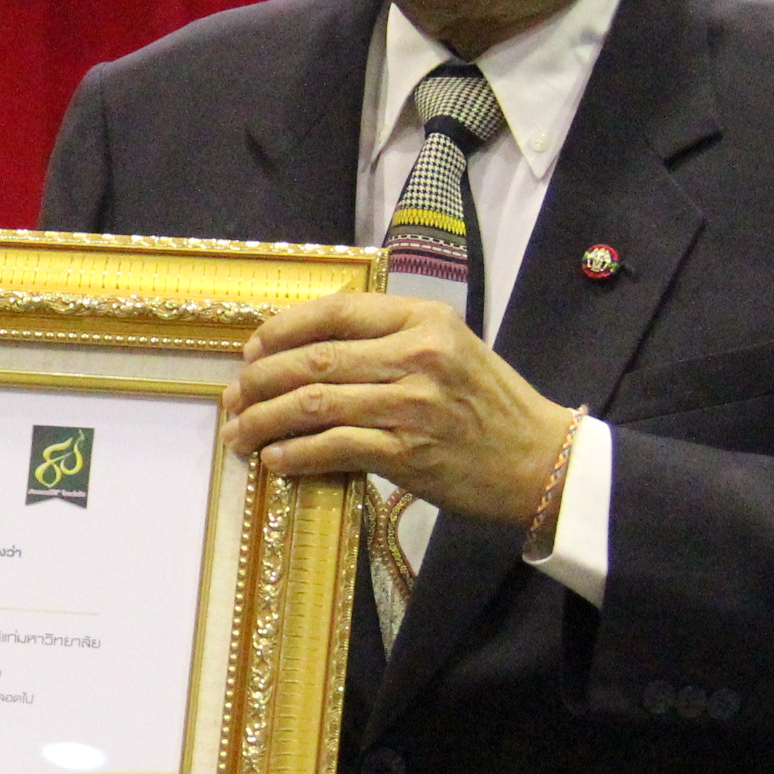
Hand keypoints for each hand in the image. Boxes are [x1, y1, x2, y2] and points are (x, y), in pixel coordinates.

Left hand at [222, 292, 574, 524]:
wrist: (539, 461)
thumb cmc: (491, 406)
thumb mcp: (451, 348)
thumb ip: (391, 339)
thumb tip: (310, 351)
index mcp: (425, 320)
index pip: (335, 312)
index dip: (283, 329)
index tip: (253, 348)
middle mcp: (417, 354)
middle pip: (314, 359)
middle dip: (260, 379)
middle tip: (234, 397)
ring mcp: (412, 404)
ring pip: (314, 404)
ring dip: (264, 421)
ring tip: (239, 433)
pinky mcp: (408, 452)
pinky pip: (333, 448)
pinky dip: (295, 454)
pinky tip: (275, 460)